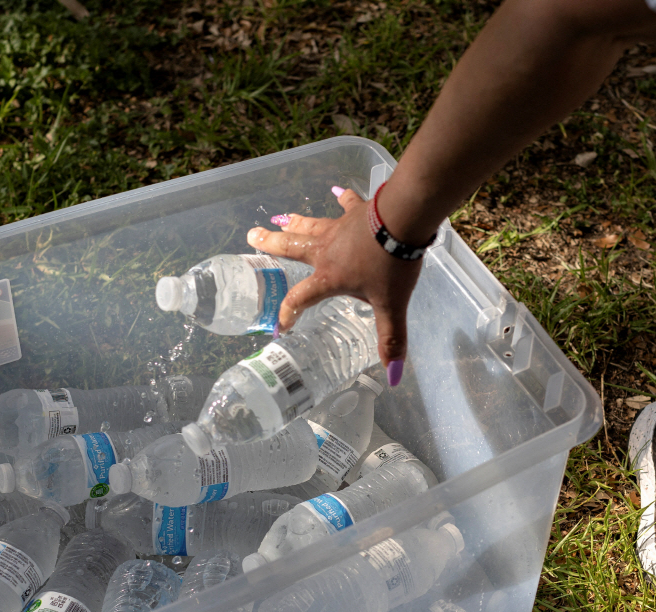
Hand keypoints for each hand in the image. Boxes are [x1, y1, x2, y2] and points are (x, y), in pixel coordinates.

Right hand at [247, 187, 422, 386]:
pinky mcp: (356, 212)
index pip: (301, 298)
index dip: (289, 313)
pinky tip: (336, 191)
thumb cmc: (392, 266)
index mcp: (329, 277)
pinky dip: (341, 199)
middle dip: (270, 244)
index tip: (281, 326)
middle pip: (291, 248)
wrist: (404, 221)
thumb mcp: (391, 306)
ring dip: (294, 223)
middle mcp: (326, 251)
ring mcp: (339, 228)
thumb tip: (394, 376)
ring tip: (278, 219)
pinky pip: (345, 205)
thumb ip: (391, 339)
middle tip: (251, 236)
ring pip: (310, 226)